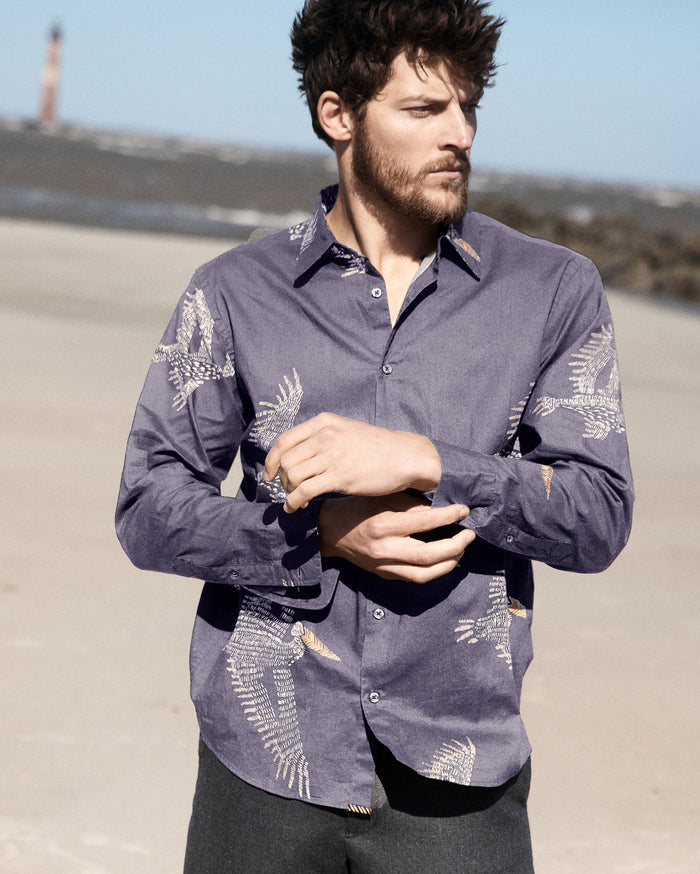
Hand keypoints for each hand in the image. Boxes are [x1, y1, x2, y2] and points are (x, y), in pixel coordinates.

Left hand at [264, 413, 441, 512]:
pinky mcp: (340, 476)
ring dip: (288, 493)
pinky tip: (297, 508)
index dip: (271, 460)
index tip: (269, 474)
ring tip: (295, 501)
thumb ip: (322, 438)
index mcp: (324, 422)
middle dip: (281, 480)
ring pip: (292, 476)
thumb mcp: (346, 431)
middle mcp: (325, 436)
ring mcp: (332, 455)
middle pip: (286, 461)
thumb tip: (298, 457)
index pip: (284, 440)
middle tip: (289, 491)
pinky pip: (304, 491)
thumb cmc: (377, 448)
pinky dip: (294, 502)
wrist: (405, 457)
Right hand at [318, 493, 474, 582]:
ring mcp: (384, 566)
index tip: (463, 510)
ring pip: (425, 574)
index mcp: (383, 525)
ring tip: (461, 549)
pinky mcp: (385, 574)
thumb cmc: (357, 508)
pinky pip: (415, 578)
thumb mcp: (382, 497)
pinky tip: (445, 560)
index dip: (447, 516)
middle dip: (455, 546)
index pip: (423, 523)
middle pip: (428, 555)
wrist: (331, 531)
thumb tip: (440, 507)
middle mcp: (385, 549)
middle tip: (469, 535)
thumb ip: (410, 503)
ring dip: (449, 563)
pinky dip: (434, 571)